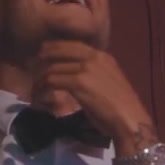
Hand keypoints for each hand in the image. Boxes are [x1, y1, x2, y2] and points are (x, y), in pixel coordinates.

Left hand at [32, 40, 159, 154]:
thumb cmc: (122, 107)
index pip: (72, 44)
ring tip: (36, 91)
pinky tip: (40, 98)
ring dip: (40, 81)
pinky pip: (52, 81)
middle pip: (59, 50)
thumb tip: (77, 79)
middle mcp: (94, 57)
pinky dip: (42, 90)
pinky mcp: (78, 83)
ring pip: (52, 68)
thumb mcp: (110, 83)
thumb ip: (95, 76)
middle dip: (42, 59)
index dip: (54, 48)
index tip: (44, 56)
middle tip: (34, 71)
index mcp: (103, 56)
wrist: (130, 119)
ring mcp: (86, 69)